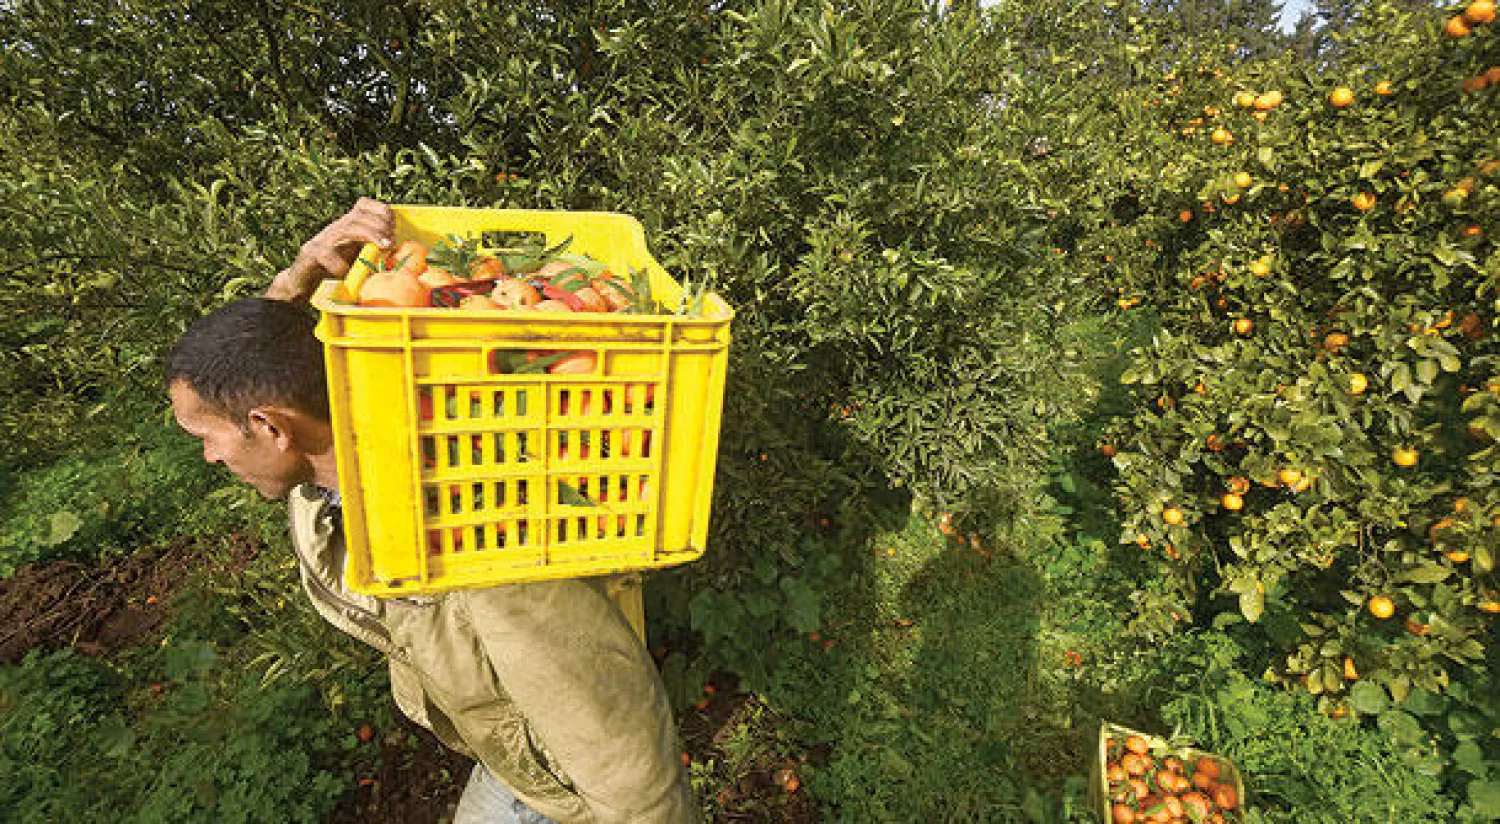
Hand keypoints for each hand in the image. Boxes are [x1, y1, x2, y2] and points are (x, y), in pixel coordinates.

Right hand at [266, 198, 394, 301]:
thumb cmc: (333, 270)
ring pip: (346, 229)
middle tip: (390, 242)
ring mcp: (323, 240)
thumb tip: (396, 253)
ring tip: (382, 246)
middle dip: (379, 226)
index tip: (393, 227)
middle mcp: (336, 229)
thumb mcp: (357, 257)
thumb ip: (372, 251)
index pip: (363, 205)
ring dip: (368, 235)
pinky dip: (339, 263)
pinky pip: (326, 253)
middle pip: (358, 216)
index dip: (381, 211)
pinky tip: (346, 271)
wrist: (302, 281)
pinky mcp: (311, 255)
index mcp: (348, 226)